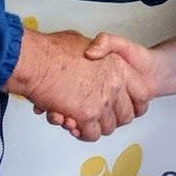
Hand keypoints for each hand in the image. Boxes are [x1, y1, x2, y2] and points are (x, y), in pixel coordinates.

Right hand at [3, 28, 149, 141]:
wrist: (35, 60)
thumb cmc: (51, 50)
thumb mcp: (82, 41)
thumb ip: (92, 51)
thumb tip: (91, 54)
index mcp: (117, 66)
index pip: (139, 93)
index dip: (129, 103)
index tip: (119, 106)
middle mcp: (115, 84)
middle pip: (126, 114)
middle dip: (110, 118)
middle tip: (96, 116)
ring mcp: (102, 101)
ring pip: (108, 127)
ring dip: (95, 127)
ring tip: (81, 121)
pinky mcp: (87, 115)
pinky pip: (91, 134)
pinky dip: (82, 133)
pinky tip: (73, 125)